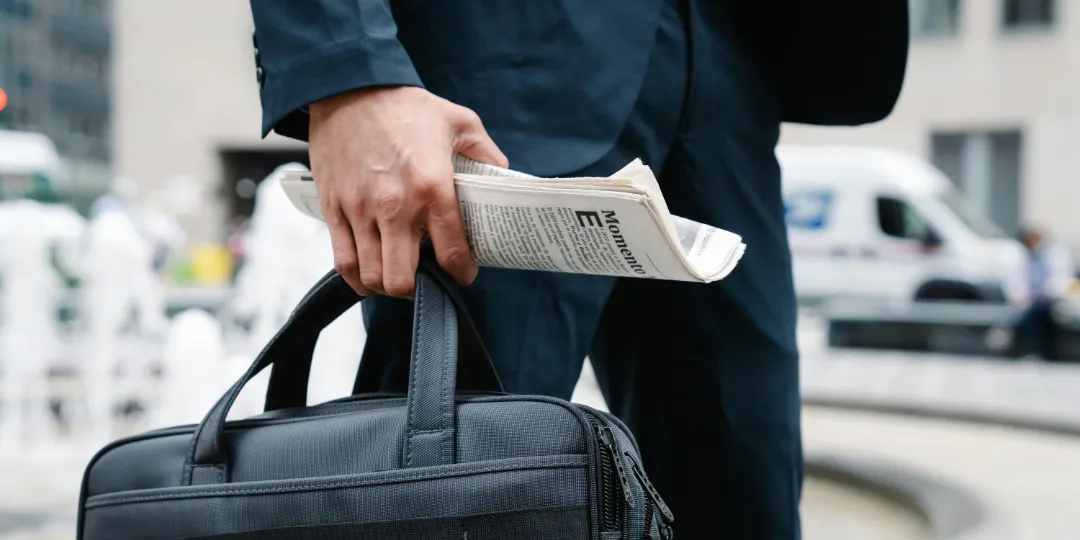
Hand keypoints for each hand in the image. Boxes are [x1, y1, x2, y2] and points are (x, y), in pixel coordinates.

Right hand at [309, 86, 507, 297]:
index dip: (462, 274)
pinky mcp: (334, 210)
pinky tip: (370, 275)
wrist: (348, 88)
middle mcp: (396, 208)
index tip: (464, 273)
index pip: (452, 254)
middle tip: (428, 278)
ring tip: (400, 276)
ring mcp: (360, 212)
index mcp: (433, 189)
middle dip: (420, 290)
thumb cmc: (403, 106)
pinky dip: (357, 278)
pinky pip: (343, 262)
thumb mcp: (459, 121)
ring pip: (372, 278)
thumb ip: (486, 152)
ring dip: (388, 286)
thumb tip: (502, 177)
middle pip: (403, 281)